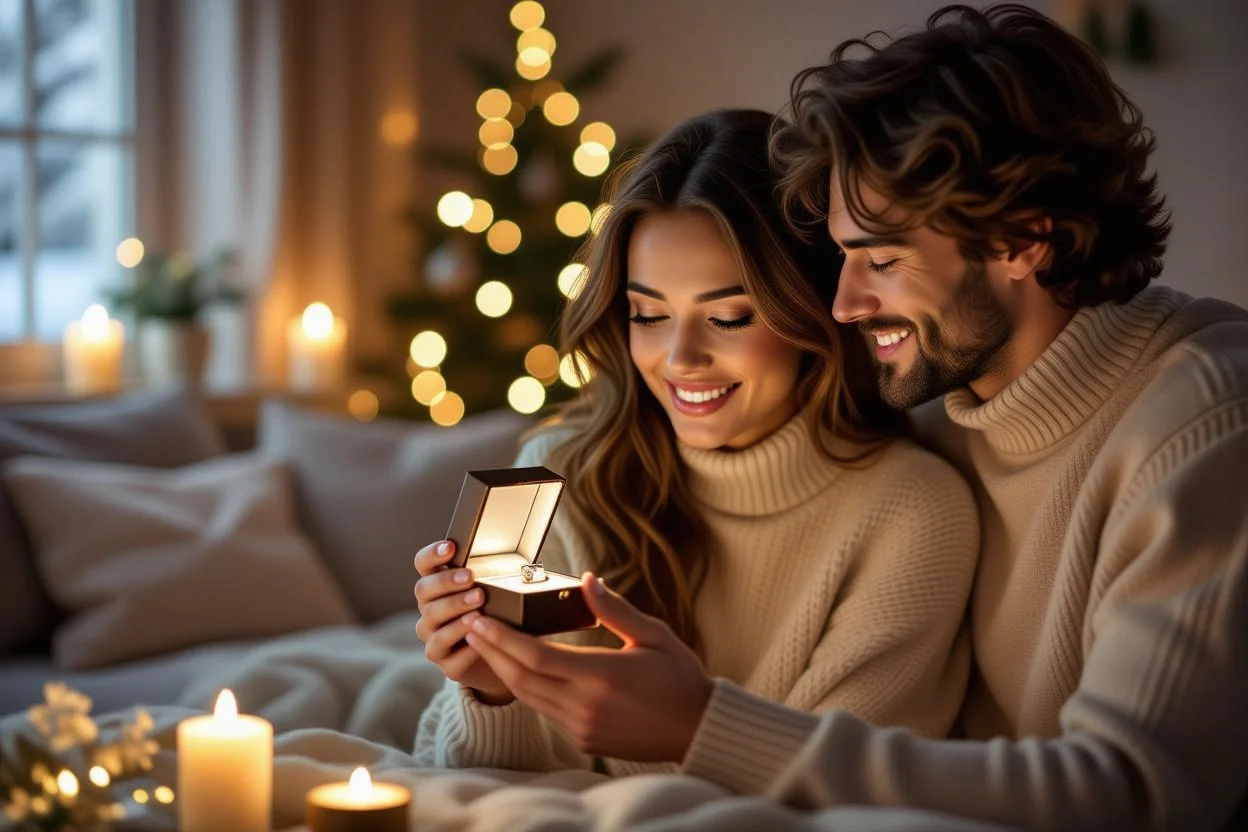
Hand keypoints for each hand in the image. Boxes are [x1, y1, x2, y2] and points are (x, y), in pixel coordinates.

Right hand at [413, 540, 512, 704]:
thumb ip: (496, 578)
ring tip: (477, 608)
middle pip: (424, 589)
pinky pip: (447, 652)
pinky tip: (479, 639)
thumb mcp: (497, 594)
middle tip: (471, 579)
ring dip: (455, 611)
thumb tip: (524, 562)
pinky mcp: (445, 662)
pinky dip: (463, 645)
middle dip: (447, 582)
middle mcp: (429, 609)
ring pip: (431, 620)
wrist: (502, 659)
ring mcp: (434, 636)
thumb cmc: (498, 617)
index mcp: (438, 587)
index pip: (424, 564)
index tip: (451, 547)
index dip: (433, 554)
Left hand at [466, 572, 712, 761]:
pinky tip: (518, 669)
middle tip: (471, 626)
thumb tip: (588, 579)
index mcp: (602, 675)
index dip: (503, 638)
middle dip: (493, 651)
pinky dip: (527, 688)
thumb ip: (615, 610)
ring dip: (504, 670)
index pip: (536, 656)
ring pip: (529, 697)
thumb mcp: (653, 635)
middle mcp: (585, 704)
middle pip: (522, 677)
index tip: (481, 620)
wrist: (696, 729)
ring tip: (486, 645)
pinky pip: (544, 710)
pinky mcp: (583, 739)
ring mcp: (582, 726)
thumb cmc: (680, 678)